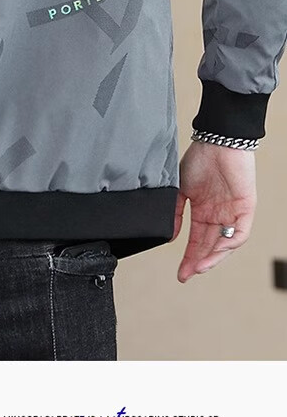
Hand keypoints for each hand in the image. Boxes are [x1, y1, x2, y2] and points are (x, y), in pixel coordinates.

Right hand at [171, 138, 255, 281]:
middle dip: (198, 262)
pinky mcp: (245, 209)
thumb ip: (176, 213)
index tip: (180, 273)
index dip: (188, 258)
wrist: (217, 142)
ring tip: (200, 267)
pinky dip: (229, 243)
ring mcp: (232, 213)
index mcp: (203, 211)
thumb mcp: (180, 189)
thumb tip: (170, 236)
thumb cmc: (199, 159)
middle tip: (187, 274)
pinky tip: (217, 250)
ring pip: (225, 244)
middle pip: (210, 247)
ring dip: (213, 257)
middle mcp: (218, 216)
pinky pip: (240, 233)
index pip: (196, 241)